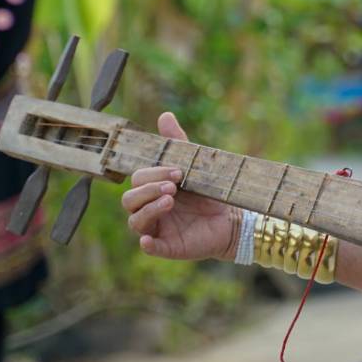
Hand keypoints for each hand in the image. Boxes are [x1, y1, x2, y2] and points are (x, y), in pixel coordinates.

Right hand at [121, 112, 238, 261]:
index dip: (154, 174)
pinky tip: (149, 239)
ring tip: (170, 201)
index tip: (179, 171)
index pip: (138, 179)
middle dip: (149, 190)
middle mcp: (148, 209)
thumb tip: (165, 115)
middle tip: (173, 187)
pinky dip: (147, 243)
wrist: (232, 218)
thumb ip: (177, 143)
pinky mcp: (166, 246)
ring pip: (135, 221)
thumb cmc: (208, 191)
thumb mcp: (194, 165)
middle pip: (129, 199)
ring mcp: (156, 228)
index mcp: (151, 189)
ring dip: (149, 210)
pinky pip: (149, 247)